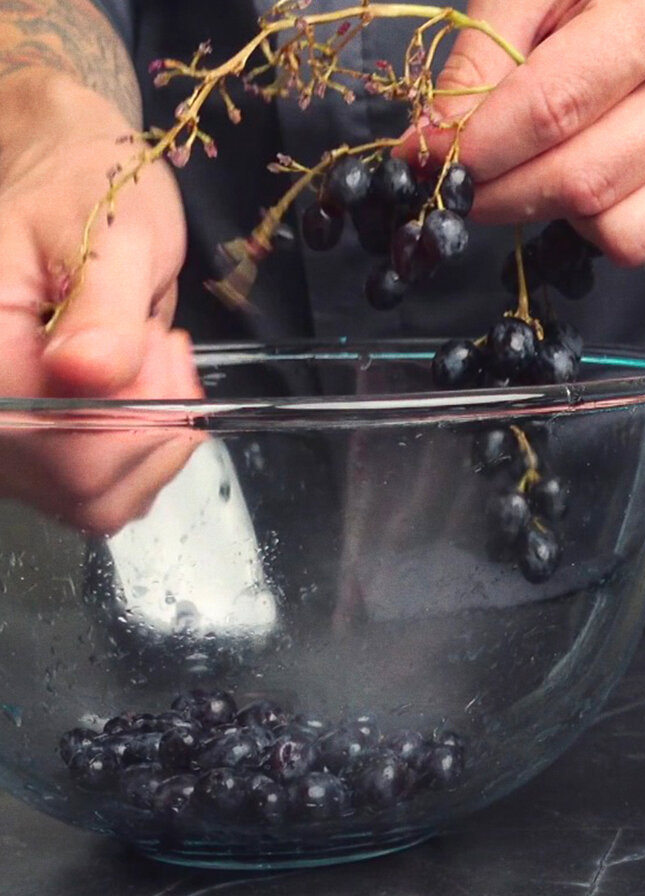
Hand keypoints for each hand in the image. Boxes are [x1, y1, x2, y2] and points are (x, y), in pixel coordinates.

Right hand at [0, 72, 202, 533]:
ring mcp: (13, 433)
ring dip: (152, 438)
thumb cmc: (89, 189)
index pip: (64, 451)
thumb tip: (87, 372)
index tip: (158, 346)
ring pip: (98, 499)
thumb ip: (104, 308)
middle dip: (151, 425)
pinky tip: (147, 384)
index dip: (137, 420)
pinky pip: (102, 487)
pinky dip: (144, 447)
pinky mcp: (40, 439)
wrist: (74, 176)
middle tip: (159, 343)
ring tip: (151, 356)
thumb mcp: (112, 232)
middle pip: (85, 488)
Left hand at [431, 0, 644, 271]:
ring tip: (557, 176)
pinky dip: (615, 237)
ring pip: (624, 236)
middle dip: (506, 197)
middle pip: (585, 183)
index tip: (431, 161)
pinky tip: (610, 190)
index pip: (554, 108)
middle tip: (472, 187)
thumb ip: (483, 55)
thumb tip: (433, 140)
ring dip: (567, 221)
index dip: (481, 148)